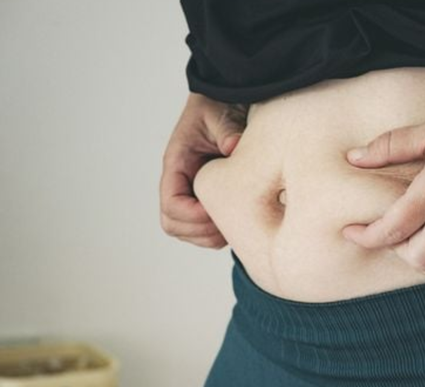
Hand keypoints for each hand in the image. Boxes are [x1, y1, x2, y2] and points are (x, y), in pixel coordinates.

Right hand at [160, 93, 247, 247]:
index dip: (193, 215)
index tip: (218, 210)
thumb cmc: (218, 106)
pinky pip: (204, 229)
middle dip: (202, 230)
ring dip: (210, 235)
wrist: (225, 100)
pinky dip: (219, 232)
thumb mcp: (220, 113)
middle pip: (173, 224)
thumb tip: (233, 147)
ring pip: (188, 231)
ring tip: (236, 223)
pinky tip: (239, 219)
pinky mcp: (206, 198)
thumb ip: (226, 129)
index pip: (171, 204)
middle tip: (231, 222)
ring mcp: (191, 192)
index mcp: (177, 164)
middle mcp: (180, 182)